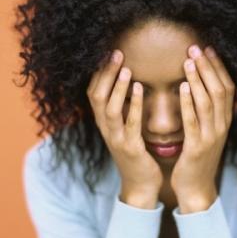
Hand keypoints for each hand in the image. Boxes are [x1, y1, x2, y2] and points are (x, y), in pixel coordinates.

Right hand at [86, 50, 162, 202]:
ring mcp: (116, 139)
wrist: (141, 184)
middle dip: (106, 74)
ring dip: (117, 87)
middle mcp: (106, 129)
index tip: (108, 53)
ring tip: (126, 68)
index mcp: (105, 123)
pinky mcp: (131, 147)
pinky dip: (133, 104)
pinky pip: (130, 123)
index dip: (99, 73)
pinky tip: (140, 89)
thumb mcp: (125, 130)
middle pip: (97, 96)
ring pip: (109, 109)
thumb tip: (128, 85)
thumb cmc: (136, 153)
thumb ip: (123, 111)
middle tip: (116, 53)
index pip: (94, 93)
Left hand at [170, 45, 234, 211]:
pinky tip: (181, 87)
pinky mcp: (197, 147)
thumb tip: (203, 88)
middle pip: (219, 90)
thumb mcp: (208, 132)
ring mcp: (211, 137)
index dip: (218, 68)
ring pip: (208, 102)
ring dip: (199, 80)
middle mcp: (222, 126)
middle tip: (195, 48)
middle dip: (208, 67)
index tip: (207, 49)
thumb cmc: (198, 157)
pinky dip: (188, 103)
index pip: (227, 88)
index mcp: (224, 121)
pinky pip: (193, 121)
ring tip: (189, 61)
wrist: (196, 187)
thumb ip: (209, 113)